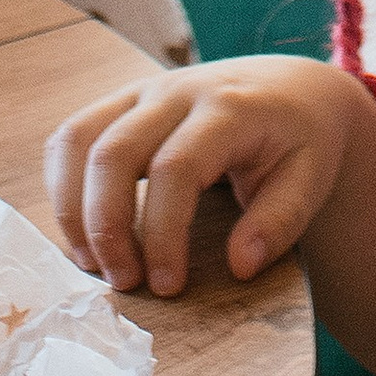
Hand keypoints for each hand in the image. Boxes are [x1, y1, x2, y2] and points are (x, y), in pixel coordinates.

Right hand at [44, 56, 369, 296]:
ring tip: (92, 263)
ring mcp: (142, 91)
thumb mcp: (312, 179)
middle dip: (105, 225)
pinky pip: (72, 135)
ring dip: (72, 207)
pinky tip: (81, 230)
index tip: (167, 286)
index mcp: (228, 109)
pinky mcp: (121, 101)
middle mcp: (176, 91)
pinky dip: (63, 185)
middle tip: (123, 283)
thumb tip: (240, 265)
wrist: (294, 89)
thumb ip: (280, 221)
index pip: (176, 168)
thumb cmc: (303, 142)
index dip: (162, 232)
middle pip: (113, 152)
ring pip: (78, 139)